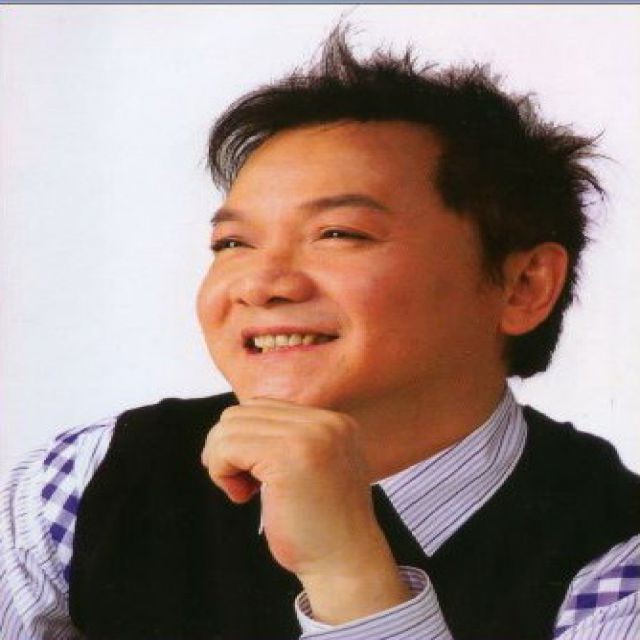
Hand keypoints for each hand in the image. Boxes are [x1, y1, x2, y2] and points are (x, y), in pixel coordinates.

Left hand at [200, 397, 410, 622]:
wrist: (345, 563)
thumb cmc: (321, 525)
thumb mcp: (313, 469)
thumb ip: (288, 441)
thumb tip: (232, 428)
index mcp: (334, 422)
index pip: (264, 407)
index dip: (246, 440)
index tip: (252, 474)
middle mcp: (325, 422)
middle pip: (243, 412)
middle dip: (229, 449)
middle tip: (243, 485)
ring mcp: (309, 435)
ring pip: (230, 426)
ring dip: (224, 462)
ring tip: (246, 491)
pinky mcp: (287, 456)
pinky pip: (227, 447)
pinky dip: (221, 473)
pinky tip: (243, 497)